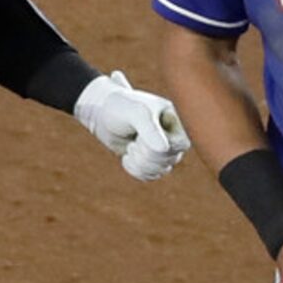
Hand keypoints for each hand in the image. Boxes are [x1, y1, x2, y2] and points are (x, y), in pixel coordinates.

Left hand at [74, 71, 190, 180]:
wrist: (102, 114)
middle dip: (145, 155)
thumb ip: (150, 130)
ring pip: (161, 170)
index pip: (181, 145)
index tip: (141, 136)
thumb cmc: (120, 107)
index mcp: (176, 119)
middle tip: (133, 141)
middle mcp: (173, 135)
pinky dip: (136, 170)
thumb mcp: (135, 114)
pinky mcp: (151, 160)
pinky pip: (151, 176)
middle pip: (169, 160)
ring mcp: (163, 149)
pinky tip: (126, 158)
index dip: (160, 147)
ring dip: (140, 163)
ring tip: (130, 147)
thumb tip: (165, 149)